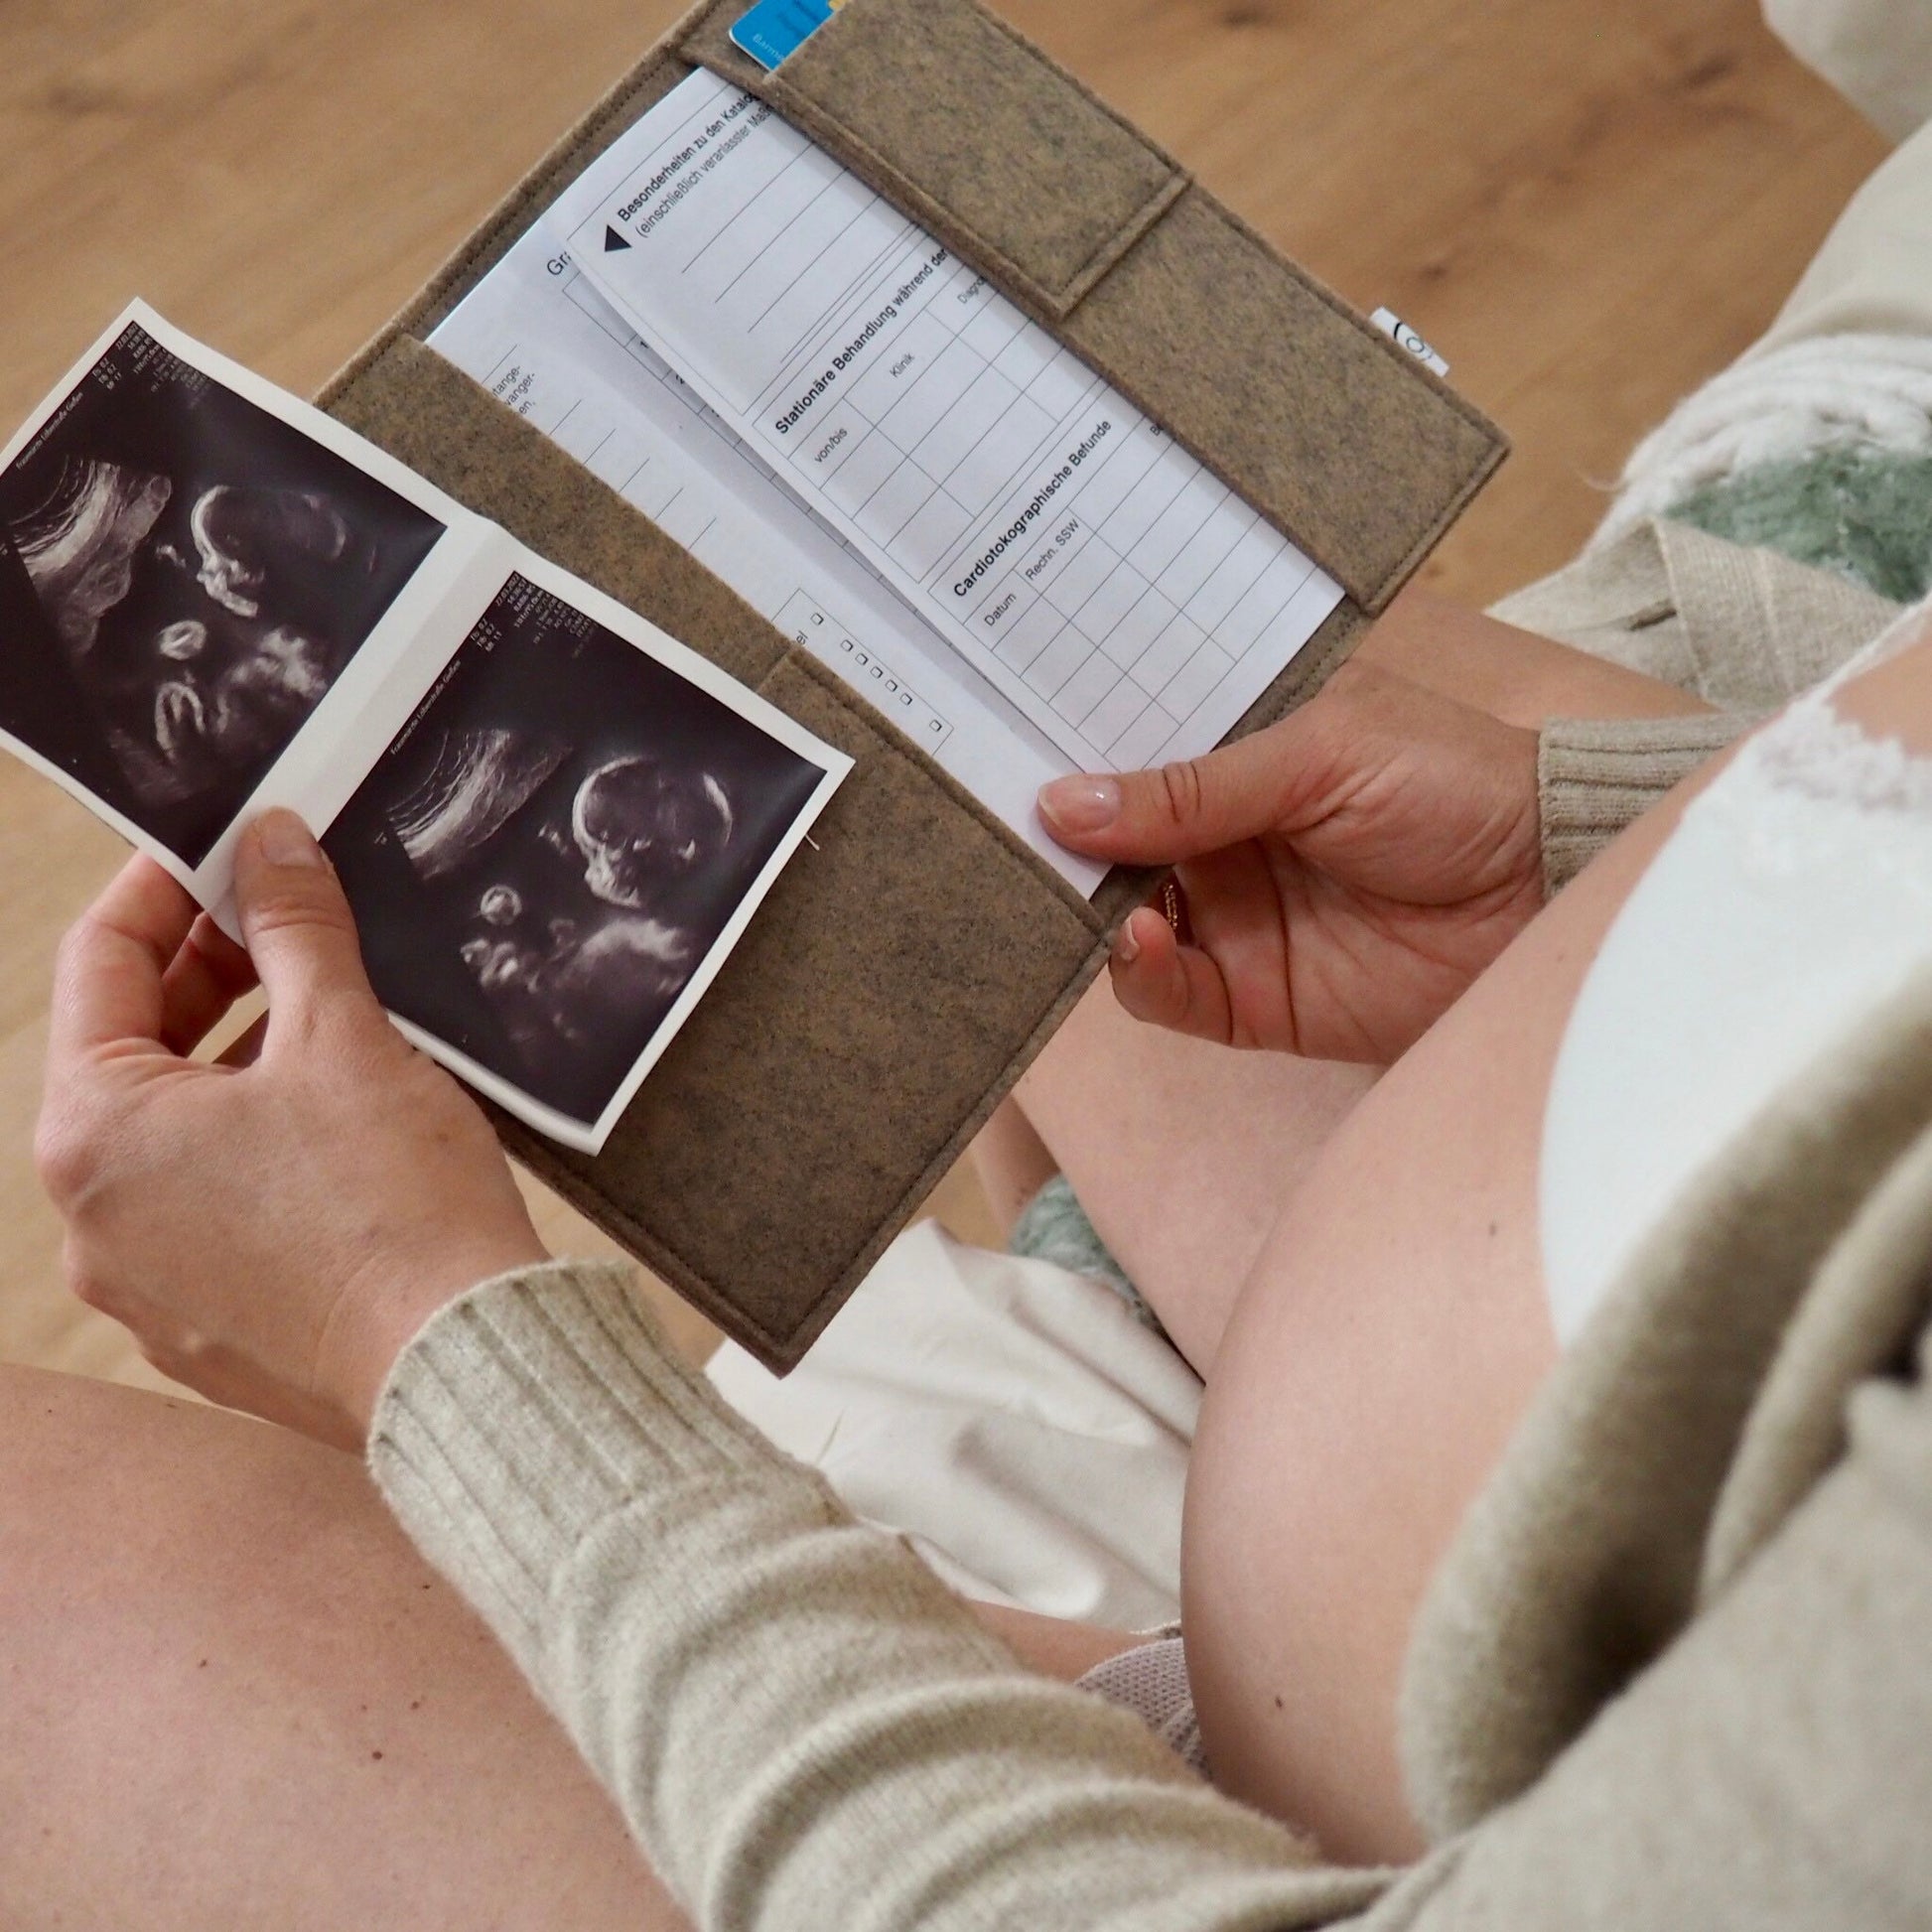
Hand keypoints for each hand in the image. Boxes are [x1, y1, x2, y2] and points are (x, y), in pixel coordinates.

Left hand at [36, 811, 547, 1448]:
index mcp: (94, 1133)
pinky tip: (337, 1127)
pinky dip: (255, 1149)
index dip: (168, 888)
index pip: (102, 962)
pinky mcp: (203, 1329)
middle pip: (132, 1050)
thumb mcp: (344, 1039)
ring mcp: (142, 1284)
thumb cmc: (393, 1211)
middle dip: (213, 976)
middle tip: (289, 920)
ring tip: (332, 1023)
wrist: (460, 1366)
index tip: (229, 851)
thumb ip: (294, 928)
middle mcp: (89, 1217)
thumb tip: (272, 845)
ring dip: (238, 1063)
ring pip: (173, 1133)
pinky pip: (207, 1207)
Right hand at [1037, 661, 1542, 1061]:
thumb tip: (1061, 802)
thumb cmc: (1453, 785)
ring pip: (1121, 921)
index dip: (1067, 754)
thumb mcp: (1319, 752)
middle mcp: (1222, 837)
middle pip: (1109, 845)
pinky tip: (1146, 941)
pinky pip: (1167, 994)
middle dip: (1055, 844)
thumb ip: (1191, 787)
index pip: (1131, 754)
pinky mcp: (1252, 998)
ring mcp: (1232, 918)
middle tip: (1001, 836)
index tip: (990, 750)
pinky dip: (1141, 974)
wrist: (1549, 889)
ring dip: (1088, 911)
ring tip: (1084, 894)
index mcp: (1237, 755)